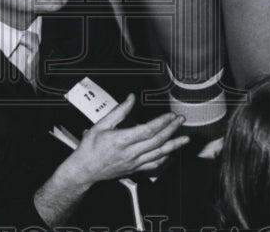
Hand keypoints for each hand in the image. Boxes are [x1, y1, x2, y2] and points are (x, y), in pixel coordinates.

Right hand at [65, 95, 188, 184]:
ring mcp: (134, 163)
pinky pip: (153, 165)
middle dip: (172, 130)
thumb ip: (119, 111)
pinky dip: (164, 159)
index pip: (148, 130)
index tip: (171, 115)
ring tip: (184, 139)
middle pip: (157, 141)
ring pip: (159, 154)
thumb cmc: (90, 148)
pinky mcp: (134, 169)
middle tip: (180, 120)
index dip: (162, 122)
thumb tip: (131, 99)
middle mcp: (131, 153)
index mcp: (122, 140)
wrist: (84, 170)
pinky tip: (169, 153)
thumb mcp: (101, 125)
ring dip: (173, 145)